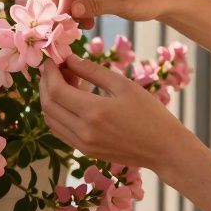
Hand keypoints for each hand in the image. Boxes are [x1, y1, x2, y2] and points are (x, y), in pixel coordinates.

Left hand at [38, 55, 197, 172]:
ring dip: (50, 98)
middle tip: (55, 68)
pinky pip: (60, 130)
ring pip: (50, 119)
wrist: (164, 149)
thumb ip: (92, 71)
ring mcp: (82, 145)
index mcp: (94, 113)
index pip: (55, 90)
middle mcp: (83, 132)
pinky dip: (57, 113)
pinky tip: (71, 100)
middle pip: (48, 105)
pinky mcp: (85, 151)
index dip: (49, 73)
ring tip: (65, 81)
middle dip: (46, 83)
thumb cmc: (150, 113)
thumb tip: (69, 58)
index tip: (51, 59)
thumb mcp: (123, 85)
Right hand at [46, 0, 176, 29]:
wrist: (163, 0)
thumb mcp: (123, 4)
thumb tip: (71, 11)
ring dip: (69, 9)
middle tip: (58, 22)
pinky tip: (87, 24)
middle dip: (59, 0)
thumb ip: (96, 6)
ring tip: (79, 27)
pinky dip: (77, 12)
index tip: (60, 16)